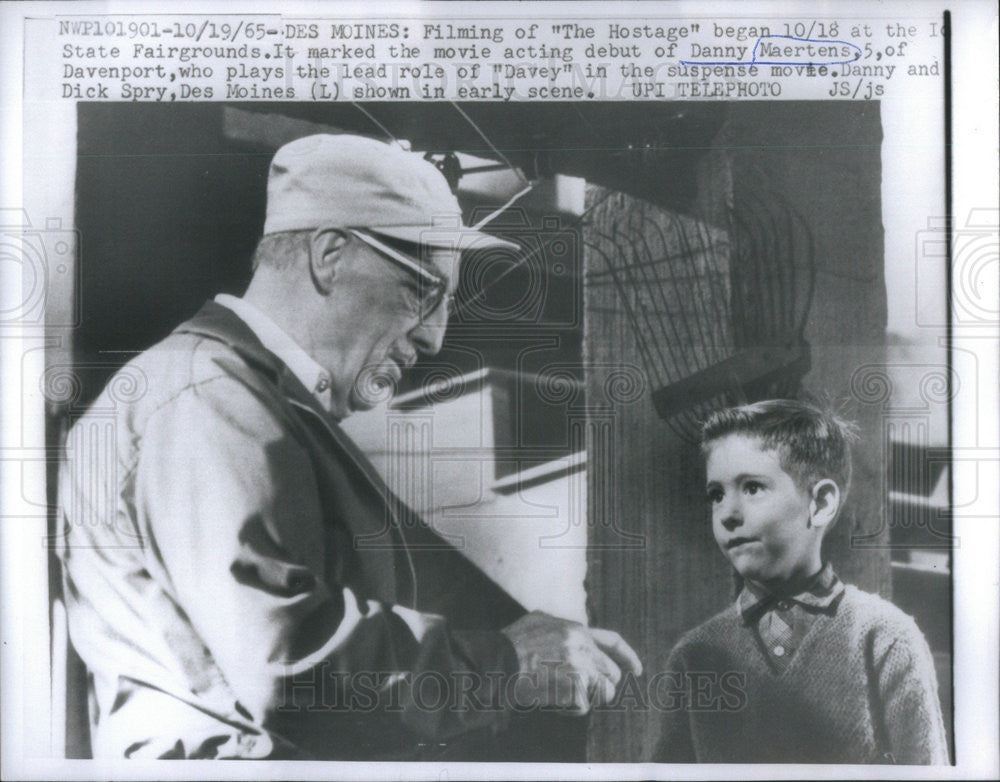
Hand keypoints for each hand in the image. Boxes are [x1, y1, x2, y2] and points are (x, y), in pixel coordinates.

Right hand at [500, 611, 641, 713]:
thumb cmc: (511, 644)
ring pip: (605, 693)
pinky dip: (569, 709)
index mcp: (577, 630)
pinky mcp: (576, 688)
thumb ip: (560, 625)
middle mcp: (584, 647)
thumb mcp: (538, 620)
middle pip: (612, 674)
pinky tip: (551, 701)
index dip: (628, 657)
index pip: (613, 641)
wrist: (499, 662)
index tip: (637, 670)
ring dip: (588, 699)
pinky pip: (584, 708)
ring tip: (563, 695)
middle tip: (579, 690)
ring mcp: (582, 667)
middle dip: (600, 685)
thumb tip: (570, 630)